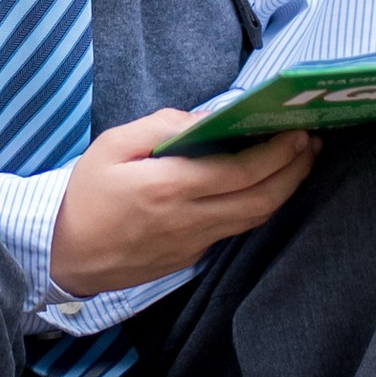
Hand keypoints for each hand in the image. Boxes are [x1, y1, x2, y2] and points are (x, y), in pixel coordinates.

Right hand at [47, 110, 320, 297]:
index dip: (278, 152)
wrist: (64, 256)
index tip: (298, 130)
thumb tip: (208, 119)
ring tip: (299, 161)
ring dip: (284, 190)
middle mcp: (189, 220)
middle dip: (295, 170)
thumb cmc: (84, 195)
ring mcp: (194, 244)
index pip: (241, 171)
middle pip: (261, 199)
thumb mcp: (111, 145)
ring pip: (255, 218)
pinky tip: (264, 184)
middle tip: (311, 143)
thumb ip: (162, 127)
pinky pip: (234, 229)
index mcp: (168, 188)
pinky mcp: (192, 257)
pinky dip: (258, 205)